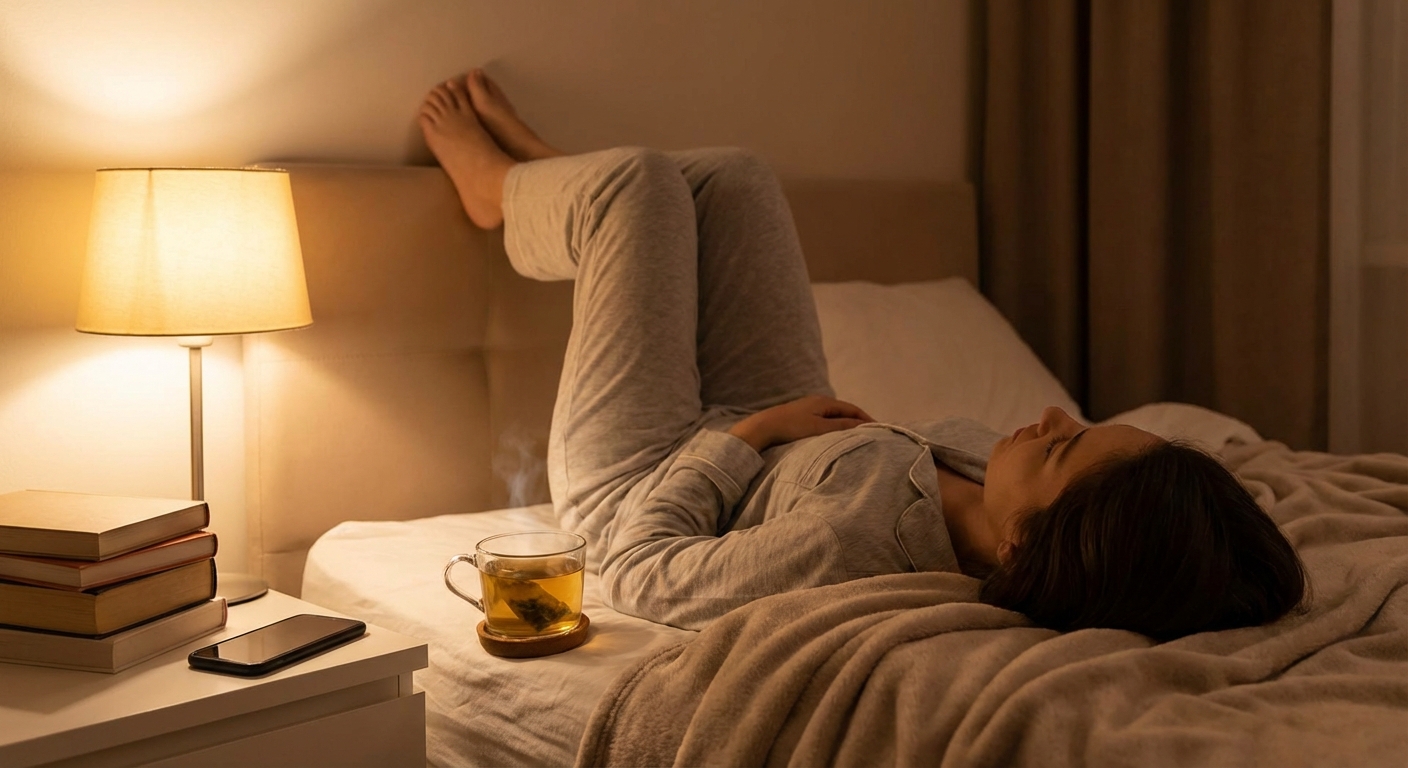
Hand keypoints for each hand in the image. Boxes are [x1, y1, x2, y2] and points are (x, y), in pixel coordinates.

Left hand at [727, 395, 873, 452]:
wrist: (762, 428)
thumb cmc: (790, 427)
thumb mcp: (819, 428)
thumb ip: (841, 426)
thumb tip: (862, 425)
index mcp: (824, 401)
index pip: (852, 409)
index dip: (867, 419)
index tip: (879, 429)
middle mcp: (817, 402)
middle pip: (844, 411)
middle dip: (858, 421)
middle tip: (871, 434)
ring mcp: (808, 409)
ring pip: (834, 417)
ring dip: (846, 425)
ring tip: (857, 437)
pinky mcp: (800, 418)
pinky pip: (824, 421)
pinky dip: (834, 427)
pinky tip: (835, 437)